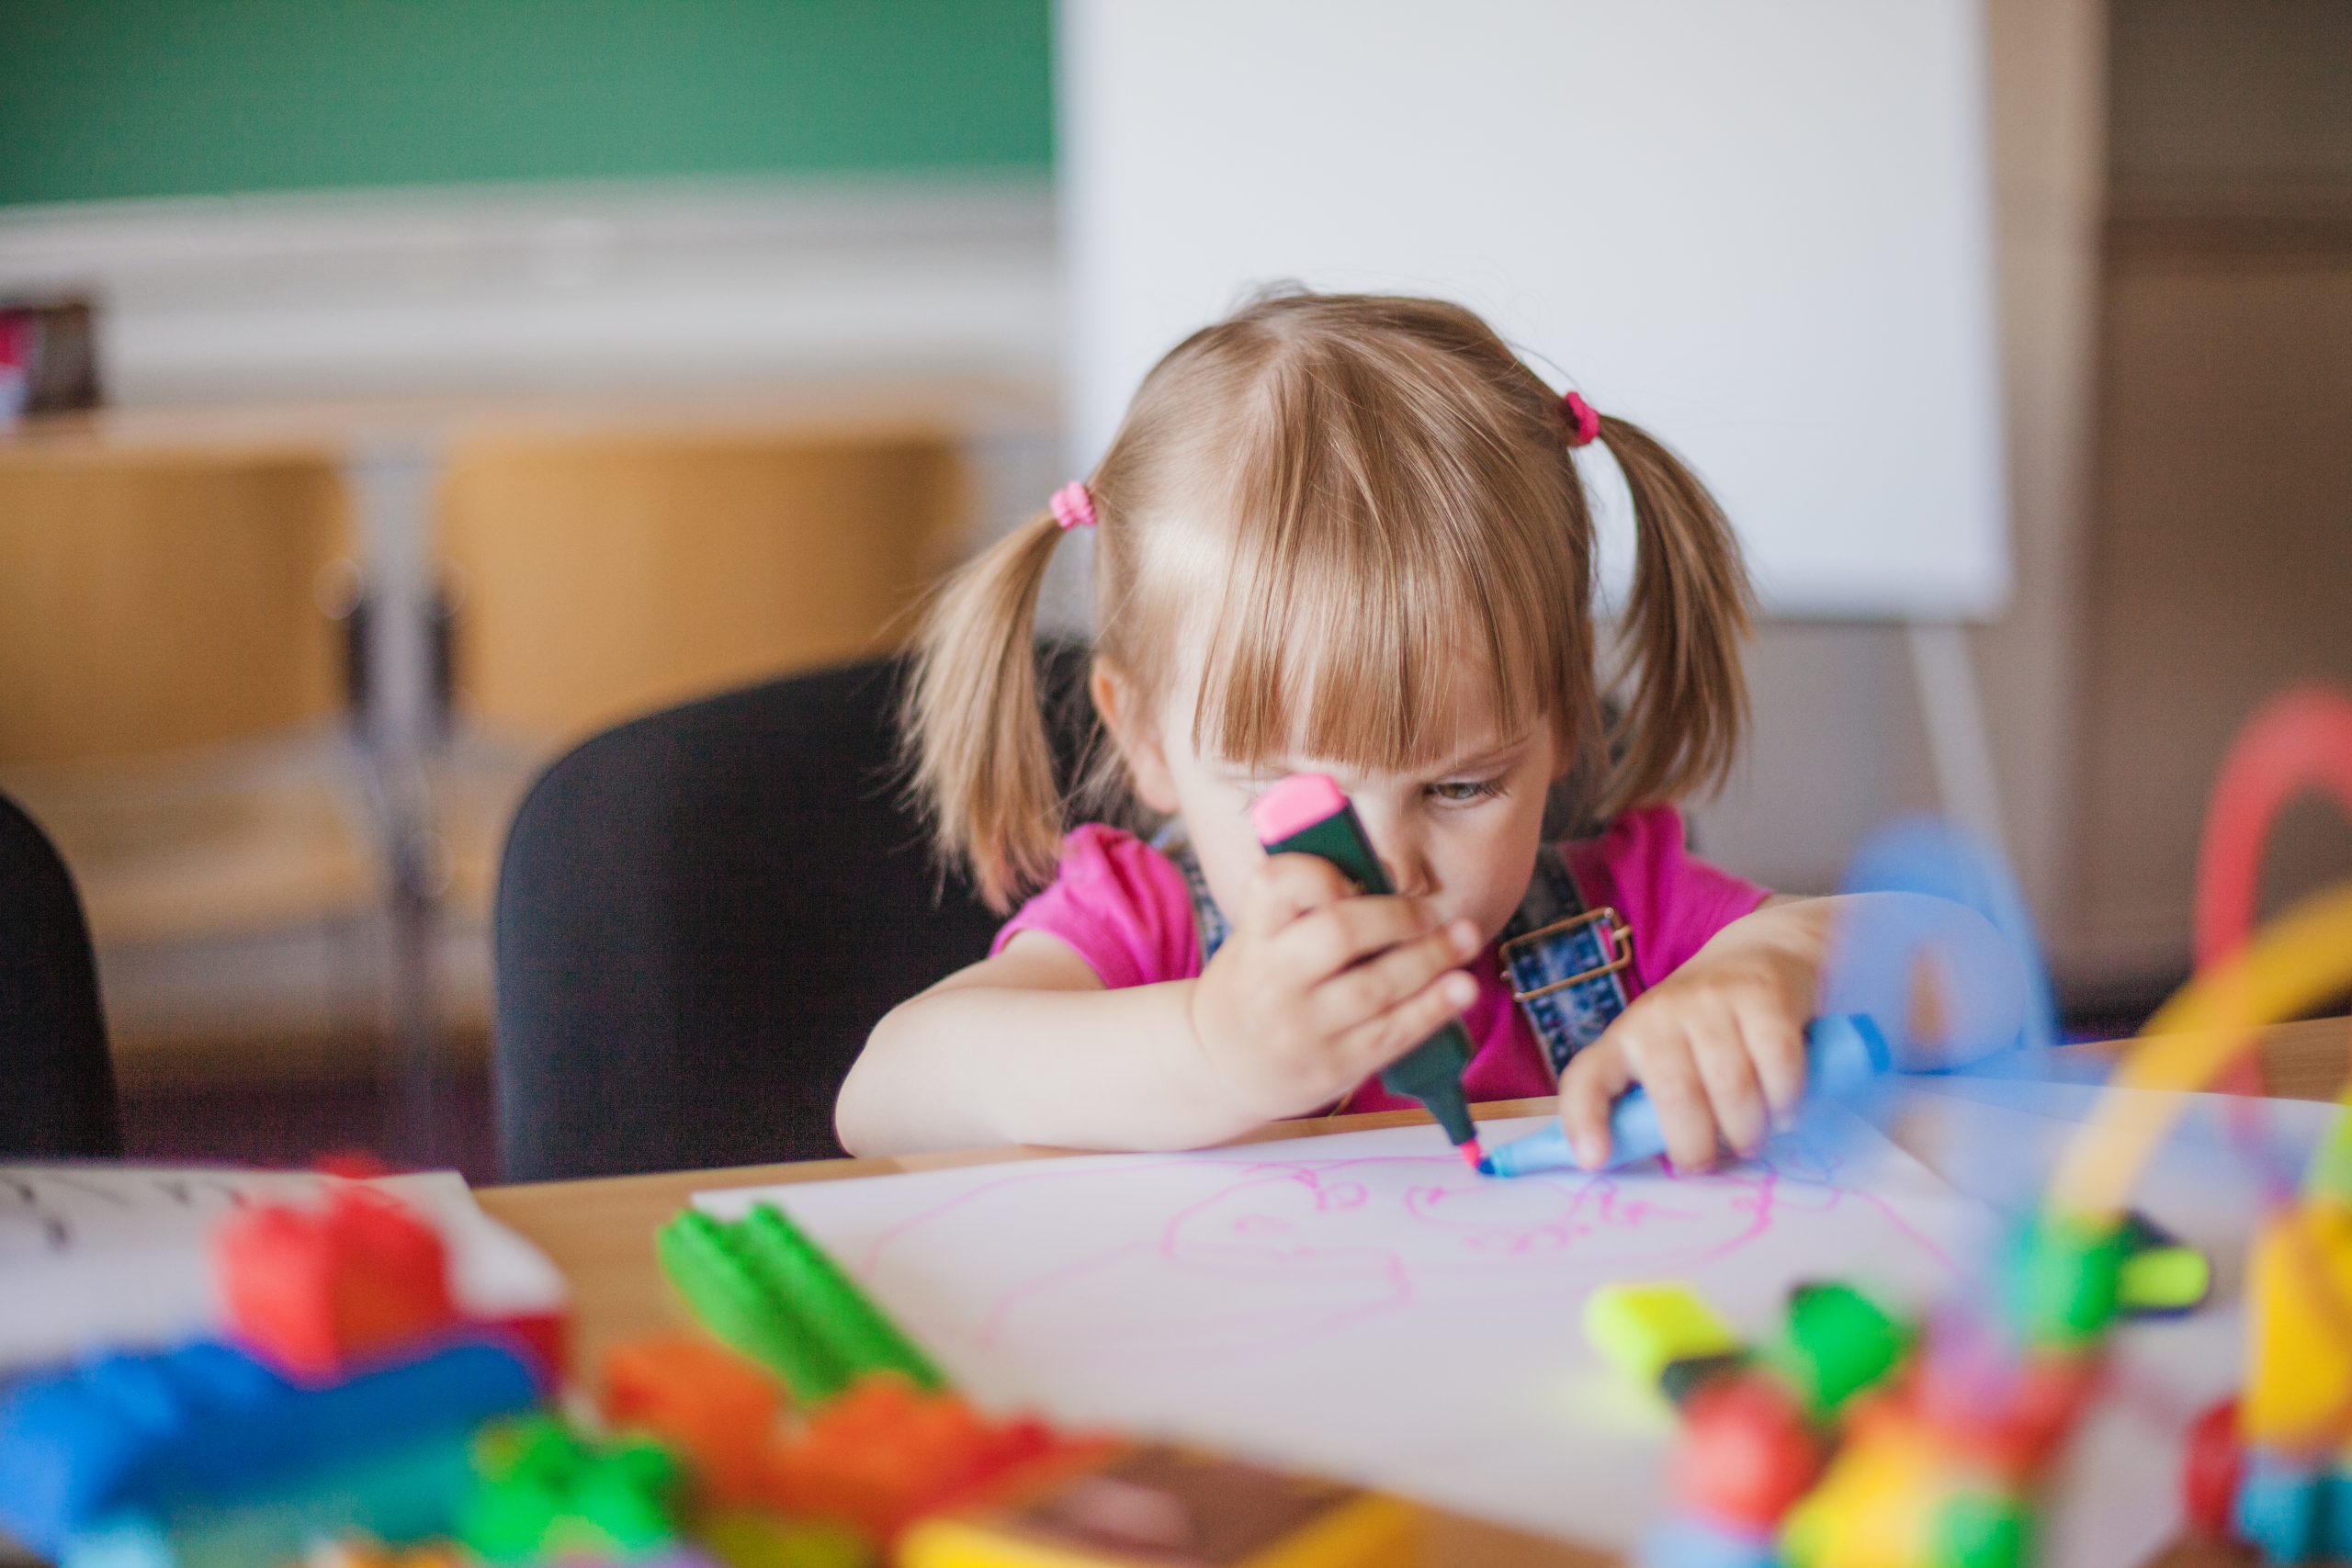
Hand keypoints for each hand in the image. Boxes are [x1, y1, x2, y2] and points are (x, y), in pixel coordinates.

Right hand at [1186, 852, 1482, 1122]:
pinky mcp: (1333, 1066)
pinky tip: (1461, 988)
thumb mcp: (1256, 942)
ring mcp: (1303, 1029)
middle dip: (1396, 917)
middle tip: (1430, 913)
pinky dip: (1433, 1007)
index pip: (1277, 885)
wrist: (1215, 1070)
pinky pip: (1392, 1033)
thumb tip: (1385, 879)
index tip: (1350, 878)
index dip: (1319, 873)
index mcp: (1252, 938)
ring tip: (1465, 939)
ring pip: (1376, 986)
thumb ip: (1304, 913)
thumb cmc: (1253, 988)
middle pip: (1339, 933)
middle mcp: (1272, 982)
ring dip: (1431, 958)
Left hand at [1554, 916, 1816, 1170]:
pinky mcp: (1763, 995)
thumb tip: (1640, 1163)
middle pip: (1675, 1094)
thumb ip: (1653, 1101)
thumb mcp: (1665, 1053)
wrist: (1760, 950)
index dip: (1585, 1119)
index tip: (1595, 1160)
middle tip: (1710, 1161)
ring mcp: (1712, 1000)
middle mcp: (1660, 1014)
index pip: (1588, 1076)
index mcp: (1626, 1037)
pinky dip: (1785, 1100)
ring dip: (1746, 1130)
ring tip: (1750, 1141)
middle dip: (1695, 1146)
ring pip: (1731, 1085)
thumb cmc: (1705, 1024)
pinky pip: (1778, 1063)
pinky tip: (1783, 1112)